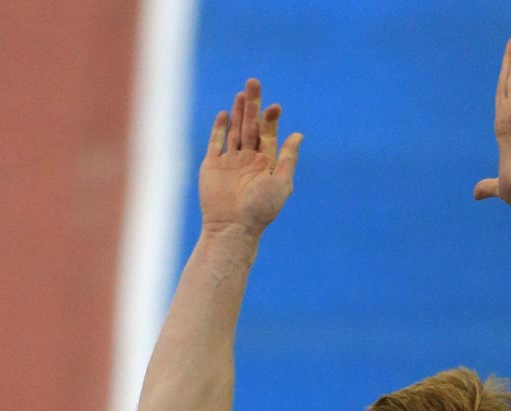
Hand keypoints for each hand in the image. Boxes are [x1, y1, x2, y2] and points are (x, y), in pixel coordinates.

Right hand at [199, 77, 302, 231]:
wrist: (232, 227)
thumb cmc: (260, 210)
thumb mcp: (280, 182)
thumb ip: (288, 158)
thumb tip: (298, 135)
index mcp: (265, 164)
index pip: (268, 135)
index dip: (271, 119)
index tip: (274, 107)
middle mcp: (248, 161)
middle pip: (250, 126)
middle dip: (253, 106)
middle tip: (254, 82)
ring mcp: (230, 162)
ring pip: (234, 131)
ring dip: (238, 112)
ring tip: (242, 93)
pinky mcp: (212, 166)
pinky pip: (216, 143)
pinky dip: (220, 128)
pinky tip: (225, 114)